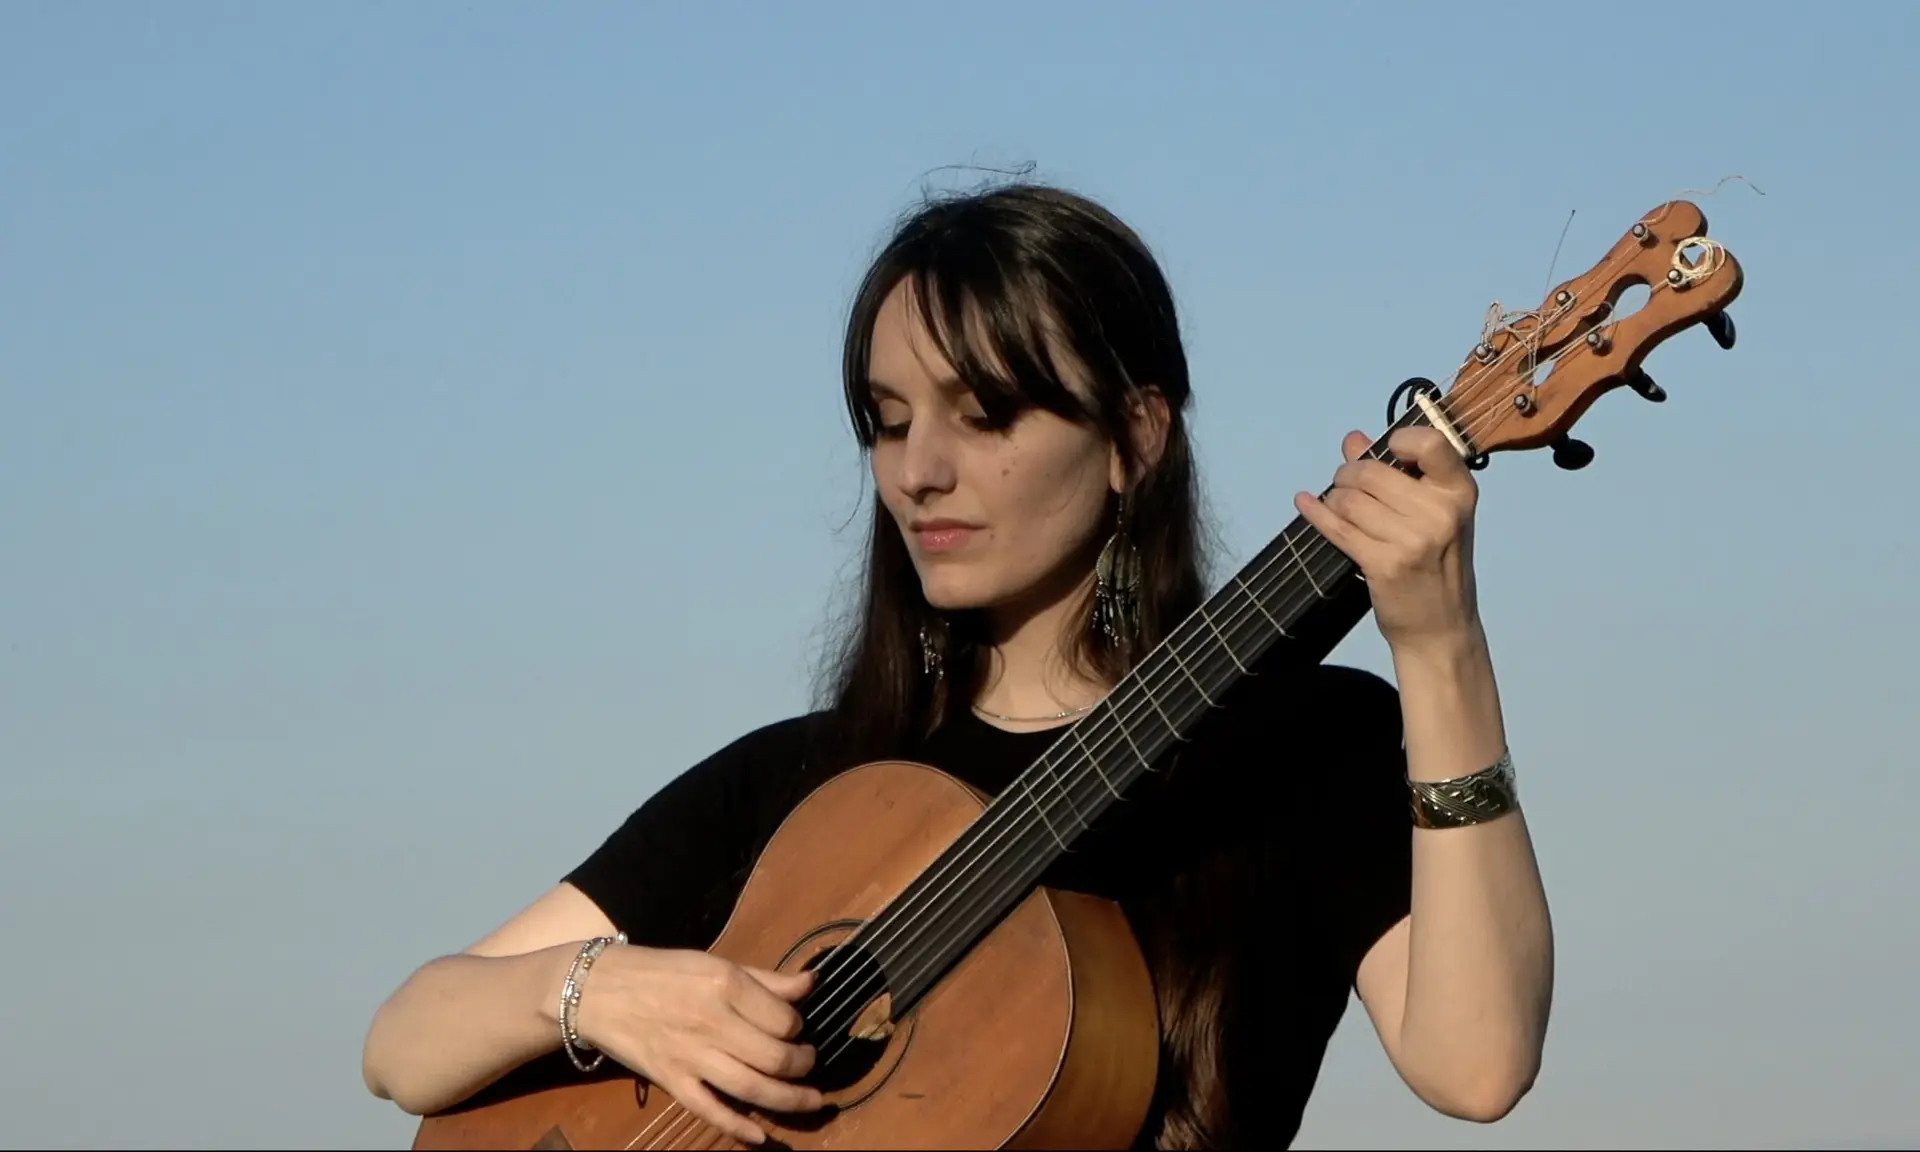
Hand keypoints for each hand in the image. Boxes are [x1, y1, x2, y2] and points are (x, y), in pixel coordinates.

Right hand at [571, 945, 822, 1144]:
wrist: (597, 990)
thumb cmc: (662, 971)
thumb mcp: (715, 963)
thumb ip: (765, 978)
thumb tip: (811, 983)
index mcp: (725, 985)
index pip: (784, 1019)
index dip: (798, 1027)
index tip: (795, 1027)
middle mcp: (712, 1023)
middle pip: (774, 1057)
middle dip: (802, 1065)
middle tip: (808, 1063)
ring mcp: (690, 1057)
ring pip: (751, 1088)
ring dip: (788, 1099)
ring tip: (810, 1100)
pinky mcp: (671, 1081)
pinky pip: (709, 1110)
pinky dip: (737, 1127)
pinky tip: (761, 1135)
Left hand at [1293, 427, 1481, 653]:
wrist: (1440, 626)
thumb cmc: (1436, 564)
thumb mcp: (1432, 514)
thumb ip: (1396, 472)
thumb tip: (1353, 439)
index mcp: (1459, 492)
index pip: (1430, 443)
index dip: (1399, 439)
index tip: (1386, 449)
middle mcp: (1440, 512)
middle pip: (1372, 472)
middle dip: (1348, 475)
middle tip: (1347, 485)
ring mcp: (1413, 540)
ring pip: (1349, 499)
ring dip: (1335, 499)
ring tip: (1341, 508)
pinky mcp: (1385, 564)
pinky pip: (1337, 528)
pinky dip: (1316, 514)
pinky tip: (1306, 503)